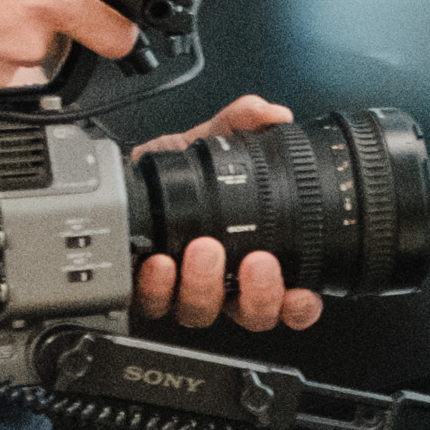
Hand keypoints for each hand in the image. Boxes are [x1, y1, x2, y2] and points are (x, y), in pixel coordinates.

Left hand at [131, 97, 326, 333]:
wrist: (129, 180)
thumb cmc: (178, 171)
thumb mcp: (213, 139)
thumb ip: (243, 122)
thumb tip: (273, 113)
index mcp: (252, 258)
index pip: (290, 299)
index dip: (299, 306)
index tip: (300, 293)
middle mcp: (223, 283)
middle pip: (252, 315)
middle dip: (257, 293)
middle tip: (255, 261)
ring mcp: (185, 291)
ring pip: (204, 313)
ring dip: (207, 286)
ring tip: (204, 249)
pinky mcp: (146, 291)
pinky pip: (153, 305)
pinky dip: (158, 288)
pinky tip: (160, 264)